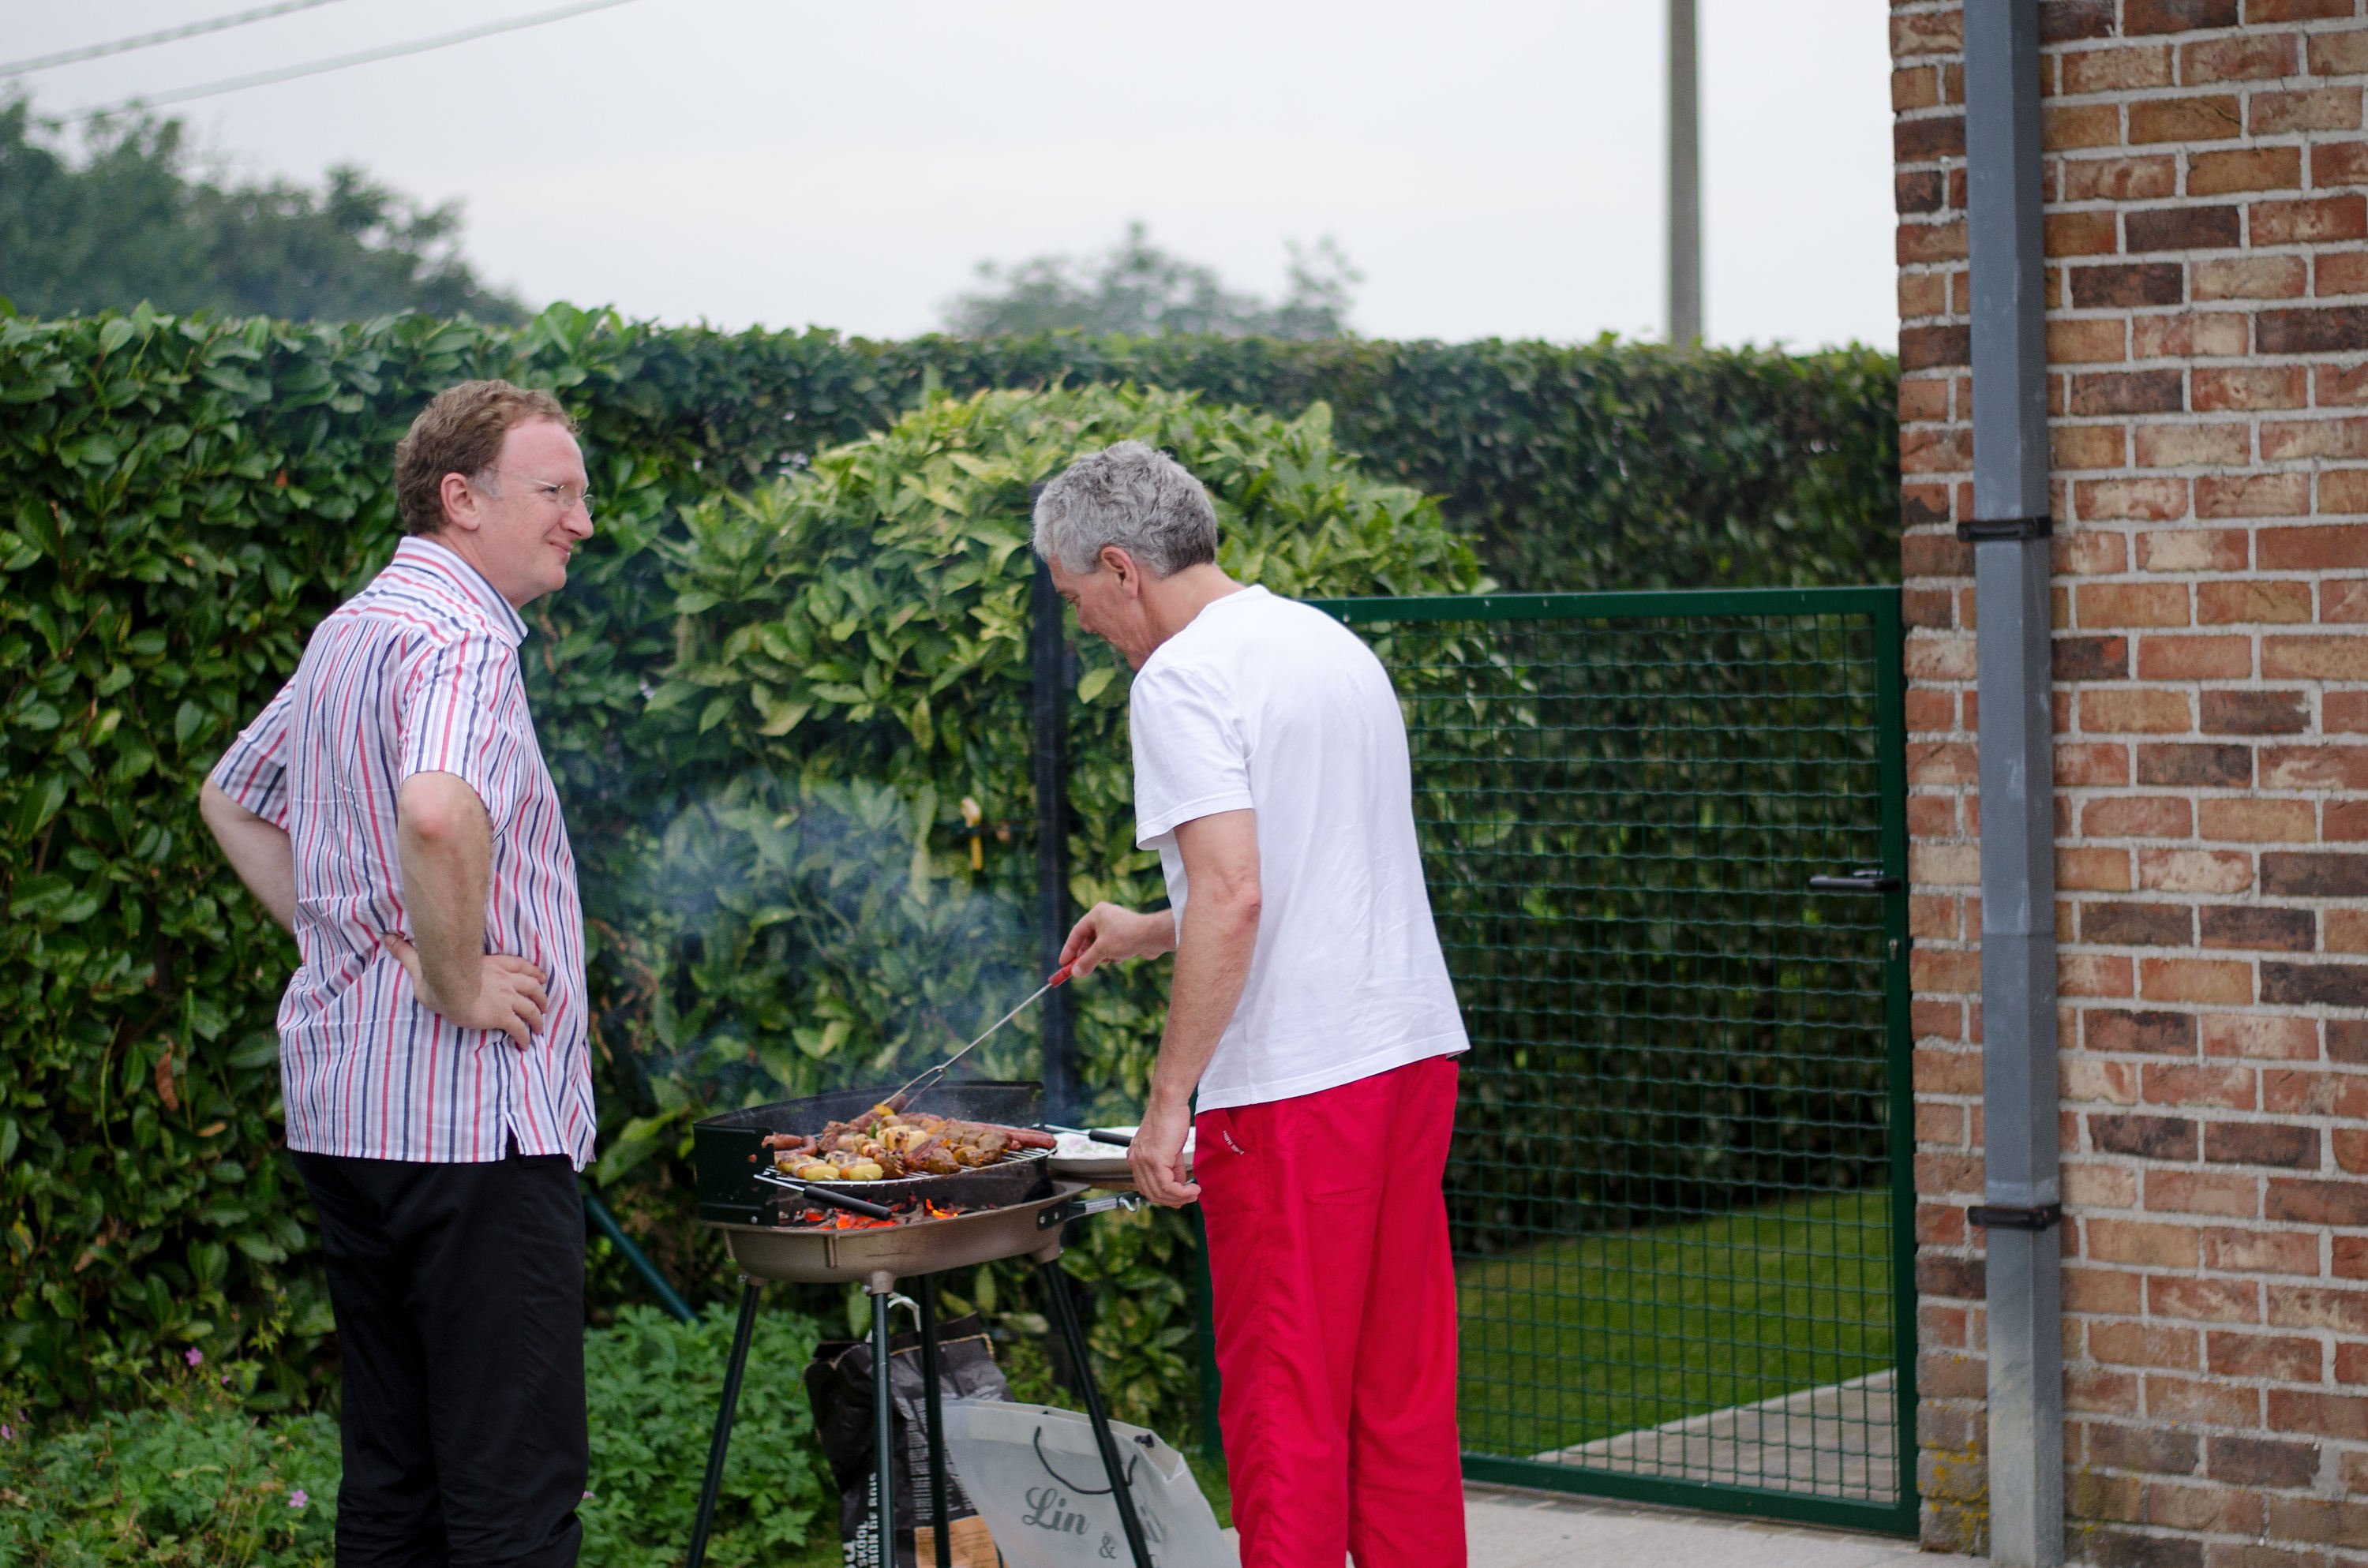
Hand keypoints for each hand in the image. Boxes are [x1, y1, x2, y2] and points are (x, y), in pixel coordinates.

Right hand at [376, 930, 547, 1048]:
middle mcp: (505, 980)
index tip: (541, 977)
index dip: (534, 972)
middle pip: (533, 987)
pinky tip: (525, 1045)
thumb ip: (410, 953)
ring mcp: (506, 998)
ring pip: (532, 1008)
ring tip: (540, 1026)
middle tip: (544, 1006)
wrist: (450, 988)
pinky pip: (520, 1029)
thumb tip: (388, 938)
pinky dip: (525, 1036)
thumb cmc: (437, 976)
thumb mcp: (424, 963)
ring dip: (538, 1018)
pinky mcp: (503, 1016)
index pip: (521, 966)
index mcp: (493, 966)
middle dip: (541, 996)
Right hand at [1058, 902, 1175, 977]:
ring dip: (1103, 956)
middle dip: (1086, 955)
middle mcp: (1106, 917)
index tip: (1063, 964)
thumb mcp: (1102, 951)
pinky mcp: (1126, 936)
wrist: (1154, 936)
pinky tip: (1122, 956)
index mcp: (1097, 913)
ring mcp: (1116, 926)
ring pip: (1101, 947)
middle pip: (1088, 940)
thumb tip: (1075, 974)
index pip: (1076, 932)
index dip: (1068, 949)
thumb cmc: (1127, 937)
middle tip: (1079, 970)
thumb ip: (1086, 962)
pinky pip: (1112, 949)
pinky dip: (1114, 955)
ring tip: (1110, 958)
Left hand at [1127, 1096, 1200, 1208]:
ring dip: (1179, 1198)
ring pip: (1159, 1192)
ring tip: (1193, 1194)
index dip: (1163, 1196)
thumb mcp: (1170, 1148)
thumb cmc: (1170, 1118)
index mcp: (1136, 1157)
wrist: (1169, 1102)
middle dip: (1172, 1201)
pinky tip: (1192, 1189)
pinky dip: (1181, 1192)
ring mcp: (1143, 1161)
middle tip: (1189, 1198)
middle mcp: (1135, 1160)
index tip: (1179, 1198)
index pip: (1146, 1186)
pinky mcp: (1155, 1159)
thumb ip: (1173, 1168)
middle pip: (1151, 1193)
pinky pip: (1167, 1185)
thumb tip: (1180, 1185)